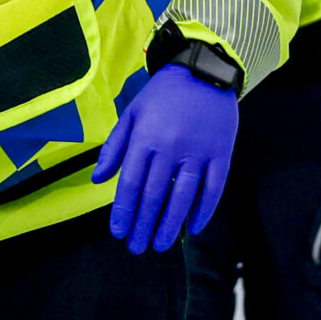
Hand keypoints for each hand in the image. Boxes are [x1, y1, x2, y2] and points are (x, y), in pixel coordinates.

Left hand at [93, 64, 237, 253]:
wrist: (203, 72)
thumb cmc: (162, 95)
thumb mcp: (132, 114)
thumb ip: (114, 148)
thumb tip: (98, 180)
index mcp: (145, 137)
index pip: (130, 183)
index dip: (124, 211)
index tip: (118, 232)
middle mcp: (170, 147)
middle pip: (155, 195)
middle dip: (144, 225)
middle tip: (137, 247)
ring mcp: (199, 152)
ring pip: (183, 197)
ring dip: (171, 225)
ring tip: (161, 245)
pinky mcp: (222, 154)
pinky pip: (214, 189)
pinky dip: (204, 211)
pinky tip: (194, 228)